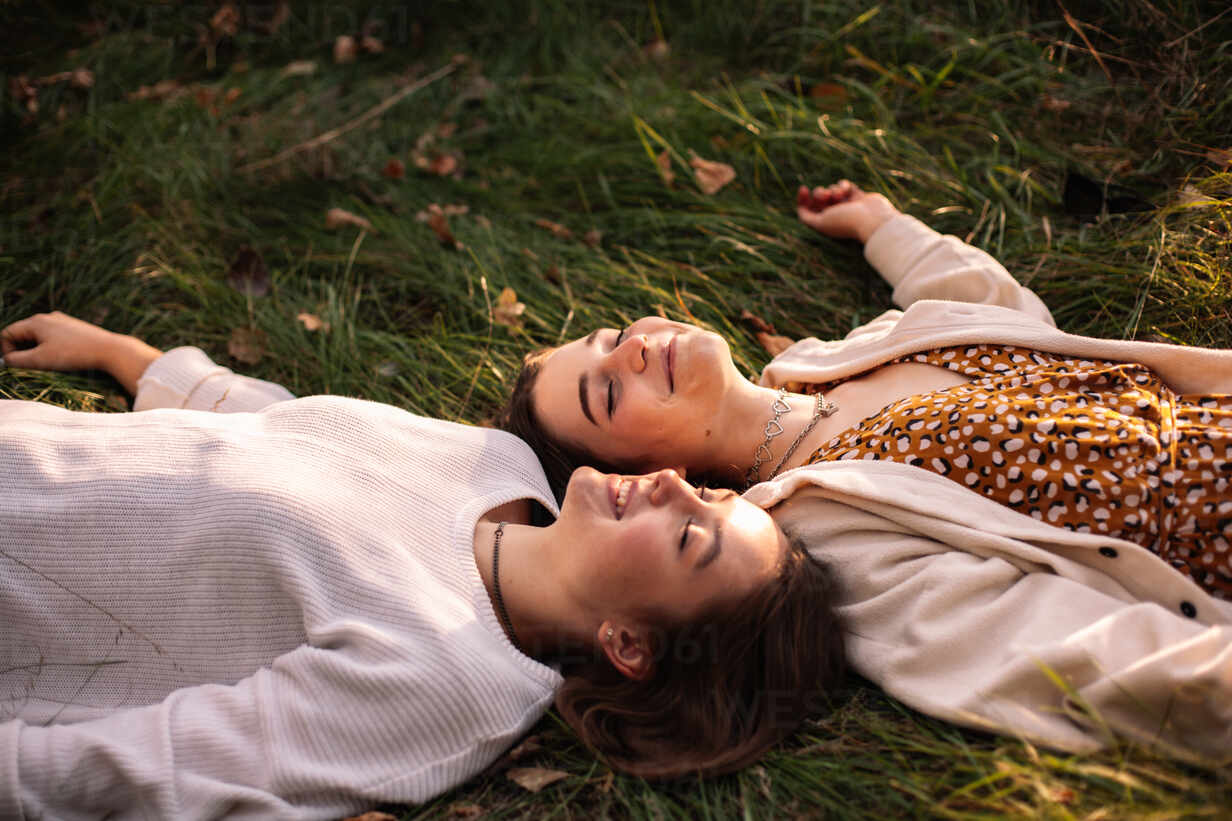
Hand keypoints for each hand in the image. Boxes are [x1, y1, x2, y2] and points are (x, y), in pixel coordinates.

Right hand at [1, 311, 161, 394]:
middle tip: (31, 367)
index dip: (6, 351)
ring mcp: (62, 321)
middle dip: (22, 351)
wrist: (111, 350)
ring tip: (49, 364)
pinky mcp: (74, 329)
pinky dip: (51, 349)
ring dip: (37, 351)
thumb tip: (5, 360)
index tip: (15, 365)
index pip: (8, 334)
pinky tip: (63, 359)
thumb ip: (17, 360)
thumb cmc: (75, 354)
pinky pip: (53, 338)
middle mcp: (48, 317)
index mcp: (36, 321)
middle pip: (23, 334)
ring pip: (39, 337)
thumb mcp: (41, 360)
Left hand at [796, 180, 899, 243]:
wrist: (873, 220)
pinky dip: (843, 185)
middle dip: (819, 193)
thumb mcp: (820, 222)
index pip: (807, 210)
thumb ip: (806, 216)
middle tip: (826, 196)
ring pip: (831, 190)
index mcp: (824, 223)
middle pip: (818, 198)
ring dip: (833, 189)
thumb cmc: (846, 222)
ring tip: (839, 195)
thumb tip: (800, 207)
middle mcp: (835, 215)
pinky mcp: (858, 197)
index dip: (802, 199)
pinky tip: (846, 190)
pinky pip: (844, 185)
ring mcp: (846, 205)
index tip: (803, 189)